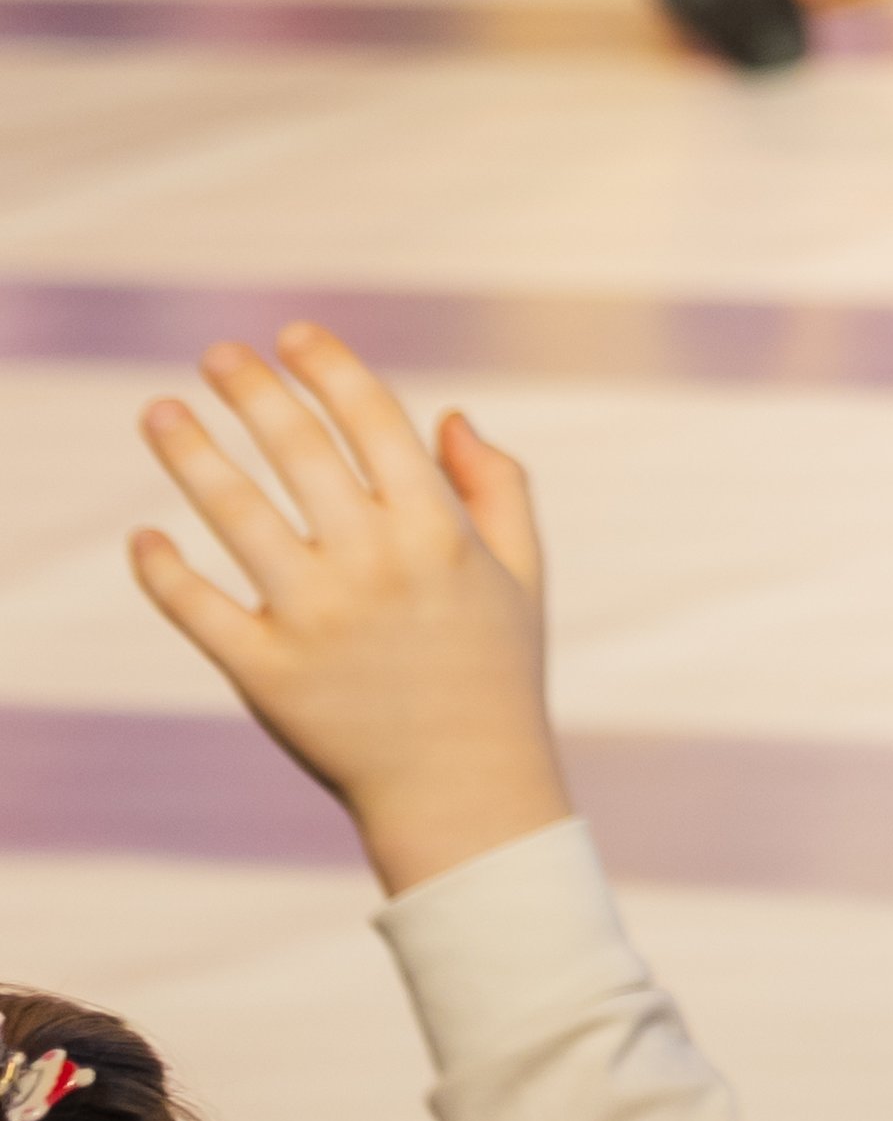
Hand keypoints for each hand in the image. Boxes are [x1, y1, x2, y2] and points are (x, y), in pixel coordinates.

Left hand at [131, 326, 572, 897]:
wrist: (463, 787)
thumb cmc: (494, 670)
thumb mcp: (520, 569)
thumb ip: (497, 484)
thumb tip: (448, 415)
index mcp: (436, 529)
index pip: (373, 421)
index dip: (330, 368)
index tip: (291, 334)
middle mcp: (374, 563)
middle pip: (299, 453)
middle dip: (252, 392)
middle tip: (214, 355)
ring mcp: (315, 618)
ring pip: (238, 517)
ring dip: (191, 456)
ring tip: (157, 413)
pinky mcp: (266, 675)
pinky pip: (200, 610)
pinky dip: (165, 571)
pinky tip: (144, 536)